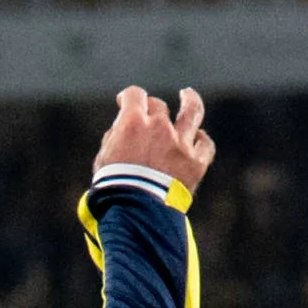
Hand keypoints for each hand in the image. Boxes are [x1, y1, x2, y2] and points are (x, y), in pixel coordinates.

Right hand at [93, 85, 214, 198]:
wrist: (136, 213)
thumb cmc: (113, 189)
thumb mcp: (103, 160)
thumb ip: (113, 139)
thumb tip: (120, 131)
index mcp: (133, 122)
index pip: (134, 95)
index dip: (128, 96)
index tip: (124, 101)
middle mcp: (160, 126)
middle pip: (158, 105)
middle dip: (151, 109)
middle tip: (148, 115)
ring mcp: (181, 143)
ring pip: (192, 112)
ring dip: (190, 101)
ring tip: (188, 95)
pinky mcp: (196, 163)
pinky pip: (205, 145)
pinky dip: (201, 141)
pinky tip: (198, 138)